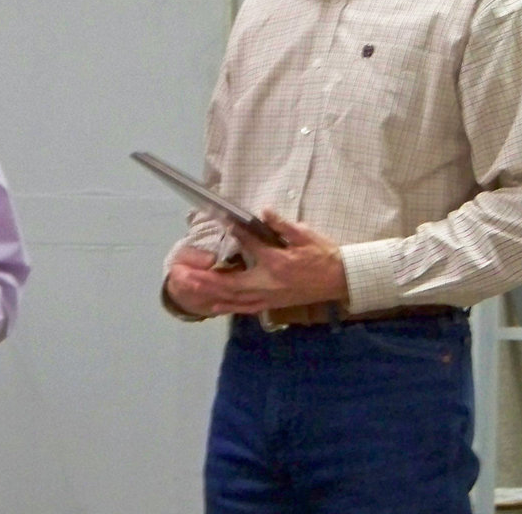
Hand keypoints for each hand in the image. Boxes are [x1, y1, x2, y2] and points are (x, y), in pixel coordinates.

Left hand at [165, 212, 348, 317]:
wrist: (341, 280)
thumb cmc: (324, 256)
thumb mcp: (305, 235)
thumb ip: (281, 225)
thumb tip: (262, 212)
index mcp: (278, 264)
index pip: (249, 247)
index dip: (234, 236)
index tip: (219, 225)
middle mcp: (269, 285)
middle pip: (229, 285)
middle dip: (202, 281)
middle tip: (180, 274)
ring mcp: (269, 297)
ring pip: (232, 300)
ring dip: (208, 294)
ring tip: (186, 287)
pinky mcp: (271, 304)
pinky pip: (243, 308)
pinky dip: (225, 306)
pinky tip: (211, 305)